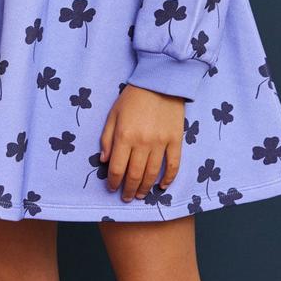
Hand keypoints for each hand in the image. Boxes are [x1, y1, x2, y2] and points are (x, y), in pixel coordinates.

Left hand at [99, 83, 185, 202]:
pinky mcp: (175, 140)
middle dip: (129, 190)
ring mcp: (161, 142)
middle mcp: (142, 142)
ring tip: (141, 195)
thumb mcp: (113, 115)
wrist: (160, 82)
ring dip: (145, 187)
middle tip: (126, 198)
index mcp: (124, 136)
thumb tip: (104, 161)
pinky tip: (162, 186)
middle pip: (134, 175)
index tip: (112, 188)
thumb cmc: (133, 98)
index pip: (117, 168)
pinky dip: (168, 178)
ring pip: (152, 173)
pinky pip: (173, 164)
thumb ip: (107, 139)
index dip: (114, 182)